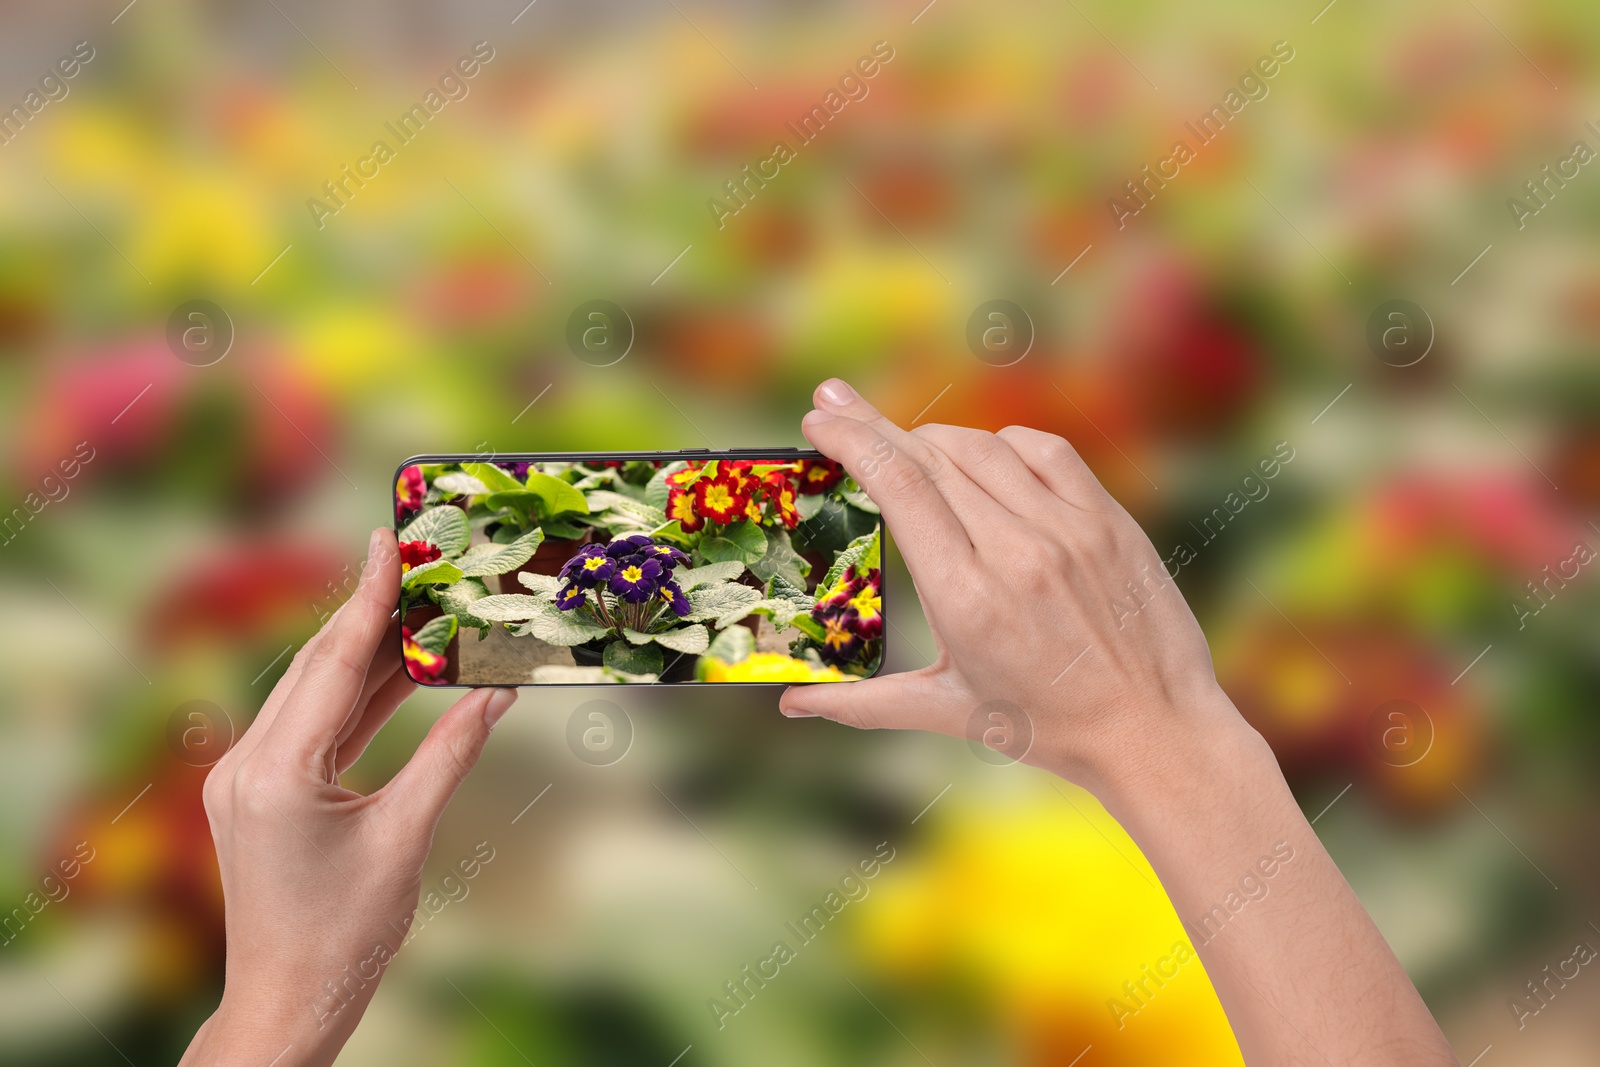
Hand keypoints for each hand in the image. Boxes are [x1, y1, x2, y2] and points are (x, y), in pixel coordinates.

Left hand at [180, 528, 516, 1066]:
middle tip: (413, 558)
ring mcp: (247, 777)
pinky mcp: (260, 792)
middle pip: (318, 666)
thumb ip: (450, 753)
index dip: (367, 599)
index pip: (333, 664)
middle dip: (369, 611)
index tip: (388, 540)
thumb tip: (495, 691)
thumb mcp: (407, 836)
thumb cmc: (347, 933)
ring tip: (420, 608)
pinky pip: (314, 726)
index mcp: (276, 772)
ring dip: (368, 654)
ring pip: (315, 693)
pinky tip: (402, 672)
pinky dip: (358, 699)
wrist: (289, 999)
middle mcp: (247, 763)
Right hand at [779, 377, 1242, 796]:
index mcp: (966, 597)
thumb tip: (790, 707)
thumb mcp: (950, 714)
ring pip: (985, 446)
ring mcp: (1069, 530)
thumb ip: (862, 704)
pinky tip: (983, 453)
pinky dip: (1003, 442)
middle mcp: (1016, 552)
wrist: (1155, 730)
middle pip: (932, 456)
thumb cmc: (1048, 727)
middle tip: (835, 400)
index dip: (854, 439)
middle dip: (875, 425)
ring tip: (905, 442)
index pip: (900, 485)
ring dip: (935, 436)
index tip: (818, 419)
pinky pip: (1045, 451)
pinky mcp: (1109, 521)